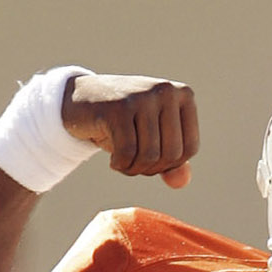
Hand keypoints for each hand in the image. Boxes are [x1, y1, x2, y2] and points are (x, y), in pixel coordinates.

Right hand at [62, 73, 198, 186]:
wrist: (81, 100)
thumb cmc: (124, 123)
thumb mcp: (152, 140)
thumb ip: (173, 163)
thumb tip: (182, 182)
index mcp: (183, 95)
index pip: (190, 148)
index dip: (170, 165)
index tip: (151, 159)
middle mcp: (165, 90)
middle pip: (172, 155)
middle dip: (152, 169)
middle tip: (134, 163)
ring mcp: (142, 96)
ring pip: (150, 155)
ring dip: (134, 169)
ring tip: (123, 162)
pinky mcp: (119, 107)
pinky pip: (128, 152)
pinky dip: (121, 165)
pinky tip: (113, 161)